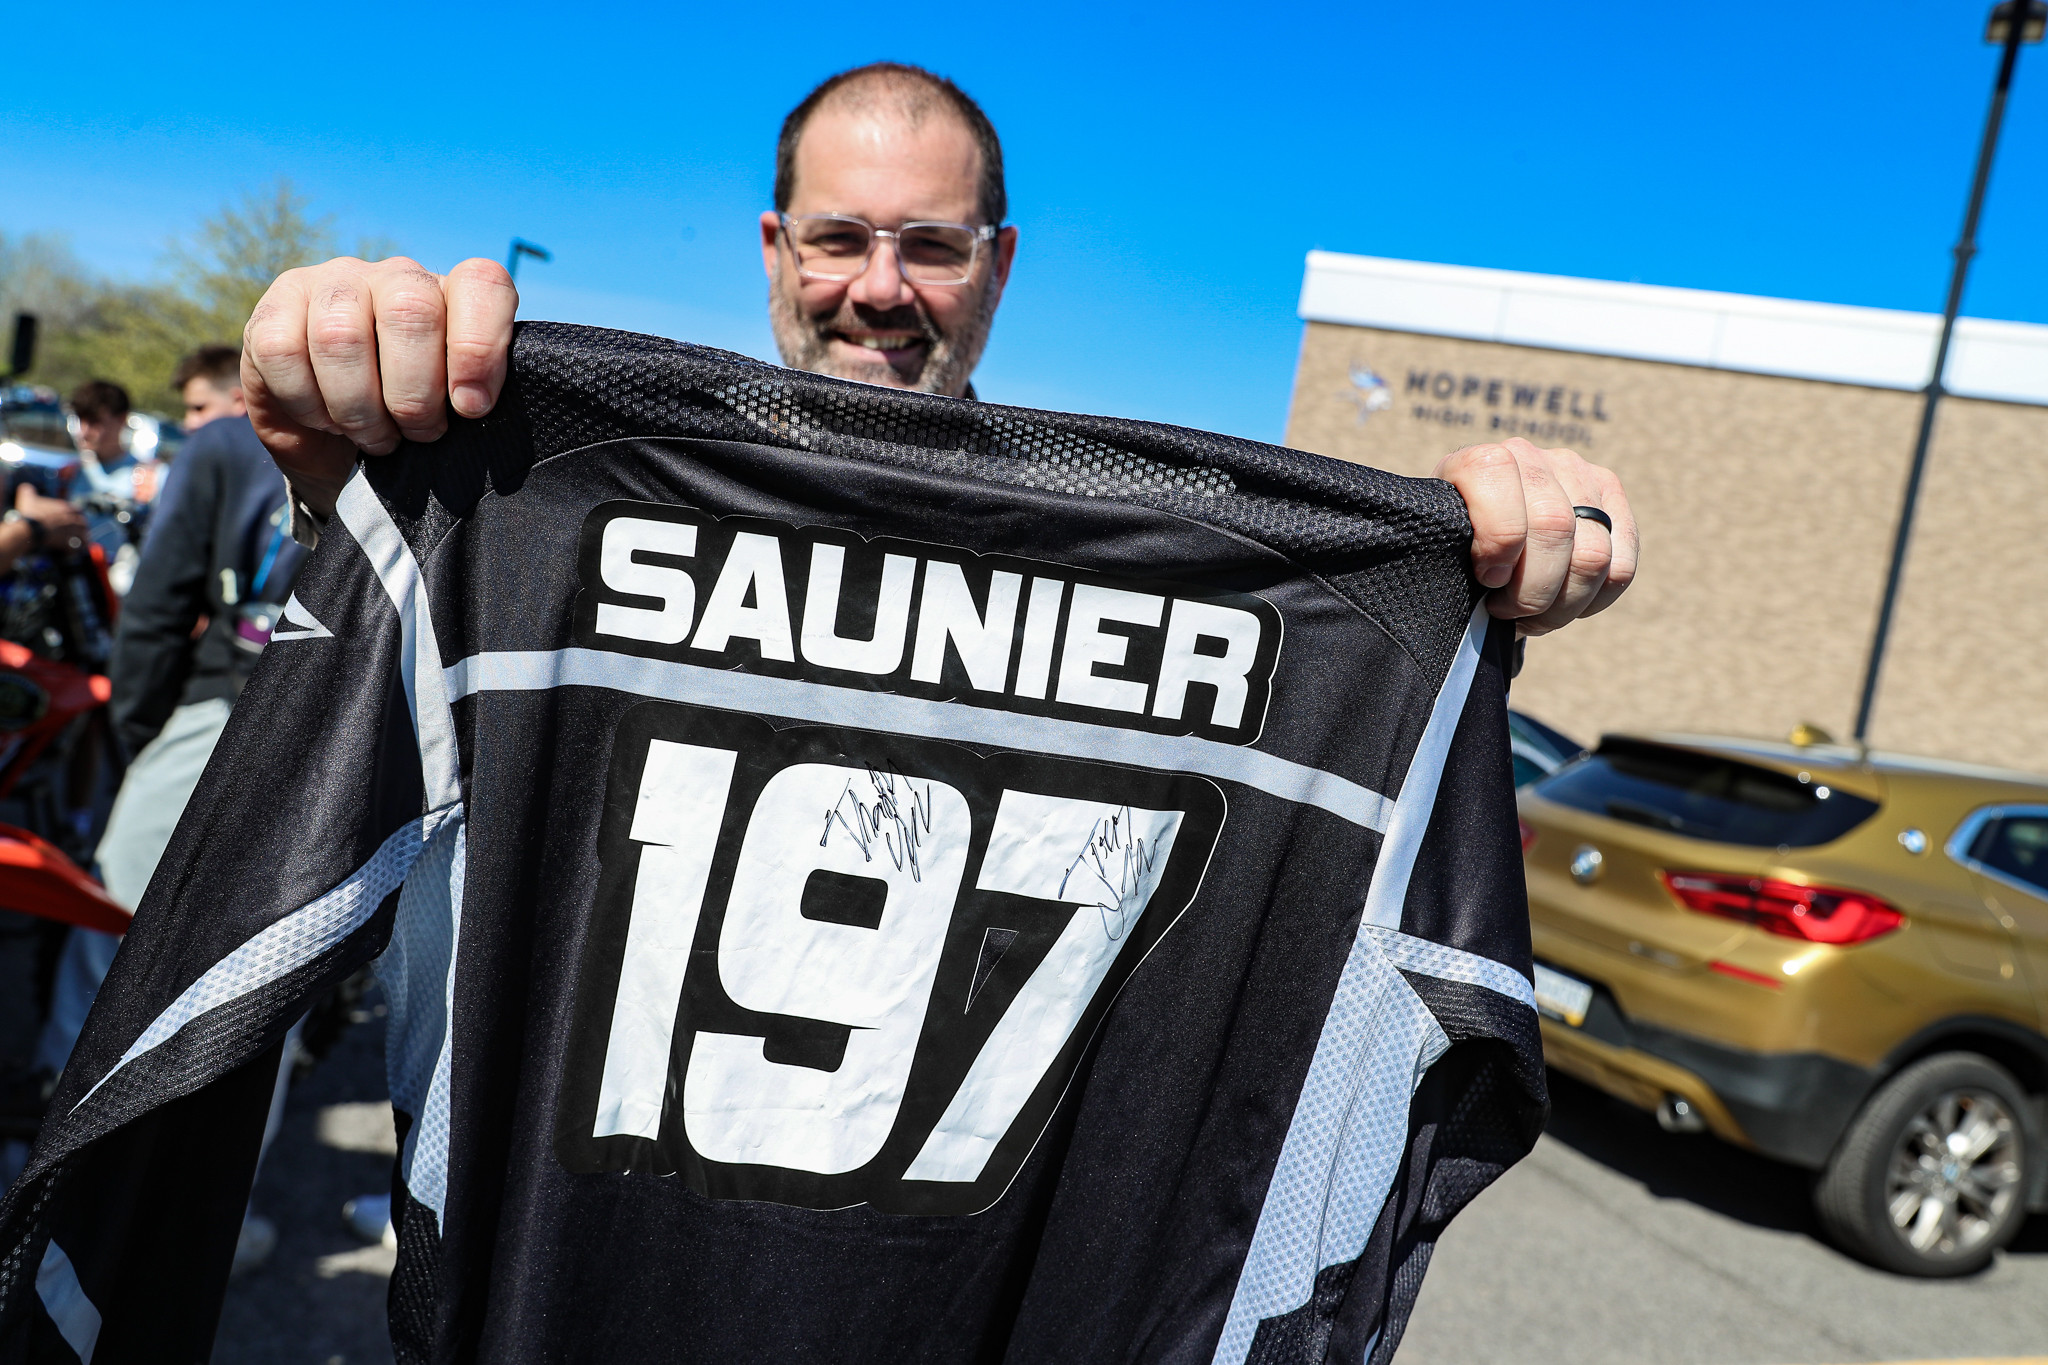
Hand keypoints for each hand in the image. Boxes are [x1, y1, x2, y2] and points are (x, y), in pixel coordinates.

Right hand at [16, 484, 85, 546]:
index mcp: (67, 508)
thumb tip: (26, 487)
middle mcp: (74, 519)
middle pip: (83, 524)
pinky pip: (79, 547)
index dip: (75, 516)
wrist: (30, 530)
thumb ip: (29, 491)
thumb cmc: (30, 514)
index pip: (78, 511)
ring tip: (74, 543)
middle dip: (79, 528)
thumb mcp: (28, 499)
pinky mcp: (72, 543)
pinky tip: (71, 550)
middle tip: (73, 532)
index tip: (70, 520)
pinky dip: (76, 549)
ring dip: (80, 539)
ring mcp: (75, 532)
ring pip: (84, 536)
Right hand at [241, 256, 517, 519]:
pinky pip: (284, 351)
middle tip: (417, 433)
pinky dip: (307, 402)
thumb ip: (473, 398)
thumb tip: (474, 405)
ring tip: (373, 437)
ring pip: (341, 335)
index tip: (472, 407)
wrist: (333, 440)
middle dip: (414, 394)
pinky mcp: (273, 307)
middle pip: (410, 311)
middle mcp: (395, 276)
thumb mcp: (451, 413)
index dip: (480, 346)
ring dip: (359, 409)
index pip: (483, 283)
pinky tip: (324, 418)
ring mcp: (331, 283)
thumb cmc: (406, 421)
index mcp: (452, 294)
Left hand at [1434, 438, 1636, 636]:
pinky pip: (1621, 566)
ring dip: (1564, 604)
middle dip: (1532, 591)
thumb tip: (1493, 579)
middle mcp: (1530, 457)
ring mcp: (1576, 472)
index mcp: (1478, 462)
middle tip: (1510, 612)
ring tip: (1536, 615)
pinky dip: (1594, 598)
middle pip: (1554, 527)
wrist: (1482, 543)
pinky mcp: (1610, 496)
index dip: (1497, 541)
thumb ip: (1451, 554)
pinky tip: (1565, 602)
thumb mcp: (1442, 552)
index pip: (1496, 478)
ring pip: (1593, 554)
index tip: (1487, 577)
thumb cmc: (1456, 555)